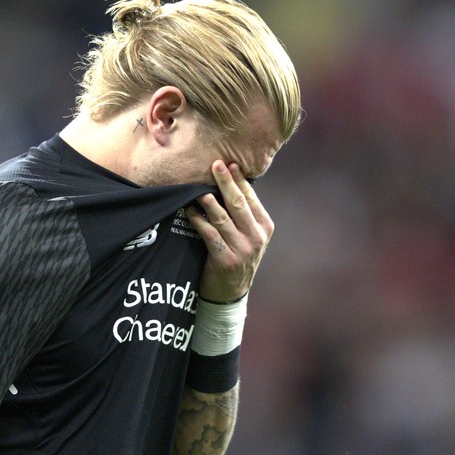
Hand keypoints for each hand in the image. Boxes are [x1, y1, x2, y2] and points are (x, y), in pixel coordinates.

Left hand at [185, 160, 273, 302]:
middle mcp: (256, 236)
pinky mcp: (226, 259)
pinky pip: (209, 233)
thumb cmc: (238, 256)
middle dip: (226, 182)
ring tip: (198, 187)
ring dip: (208, 200)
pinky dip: (198, 219)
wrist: (232, 291)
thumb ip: (243, 214)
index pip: (251, 198)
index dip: (239, 180)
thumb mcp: (249, 236)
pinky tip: (190, 210)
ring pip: (222, 217)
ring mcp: (242, 248)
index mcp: (265, 226)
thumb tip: (229, 183)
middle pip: (238, 203)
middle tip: (215, 165)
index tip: (228, 163)